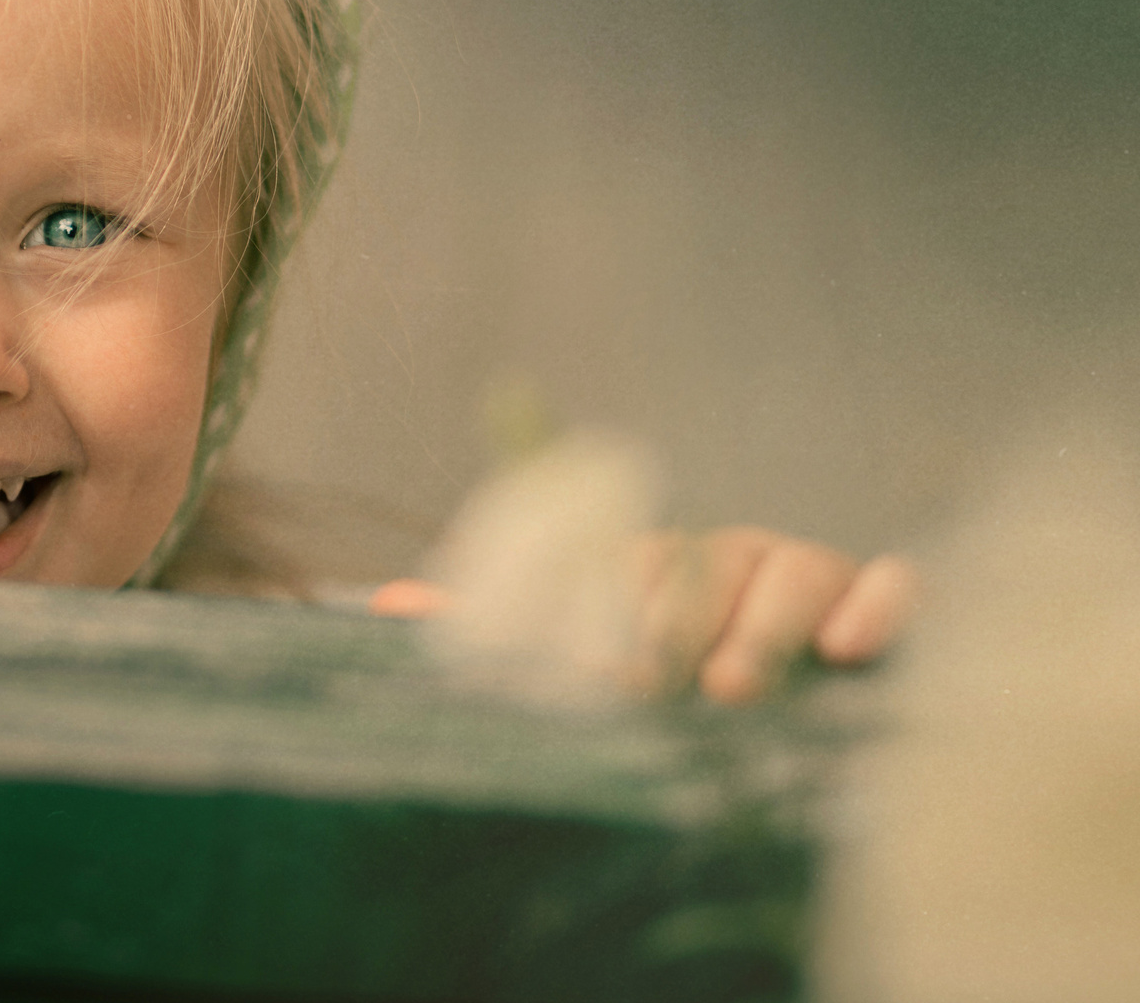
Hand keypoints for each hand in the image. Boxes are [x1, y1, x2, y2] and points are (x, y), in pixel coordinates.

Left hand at [371, 529, 917, 704]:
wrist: (792, 718)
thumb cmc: (668, 683)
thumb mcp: (580, 660)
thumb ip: (492, 628)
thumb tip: (381, 603)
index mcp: (662, 565)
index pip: (639, 563)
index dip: (618, 607)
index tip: (597, 675)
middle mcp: (735, 560)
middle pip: (715, 562)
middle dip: (684, 620)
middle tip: (653, 685)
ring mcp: (812, 580)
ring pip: (797, 571)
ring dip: (764, 628)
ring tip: (734, 689)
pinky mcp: (888, 613)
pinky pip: (897, 585)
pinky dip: (880, 605)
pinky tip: (852, 649)